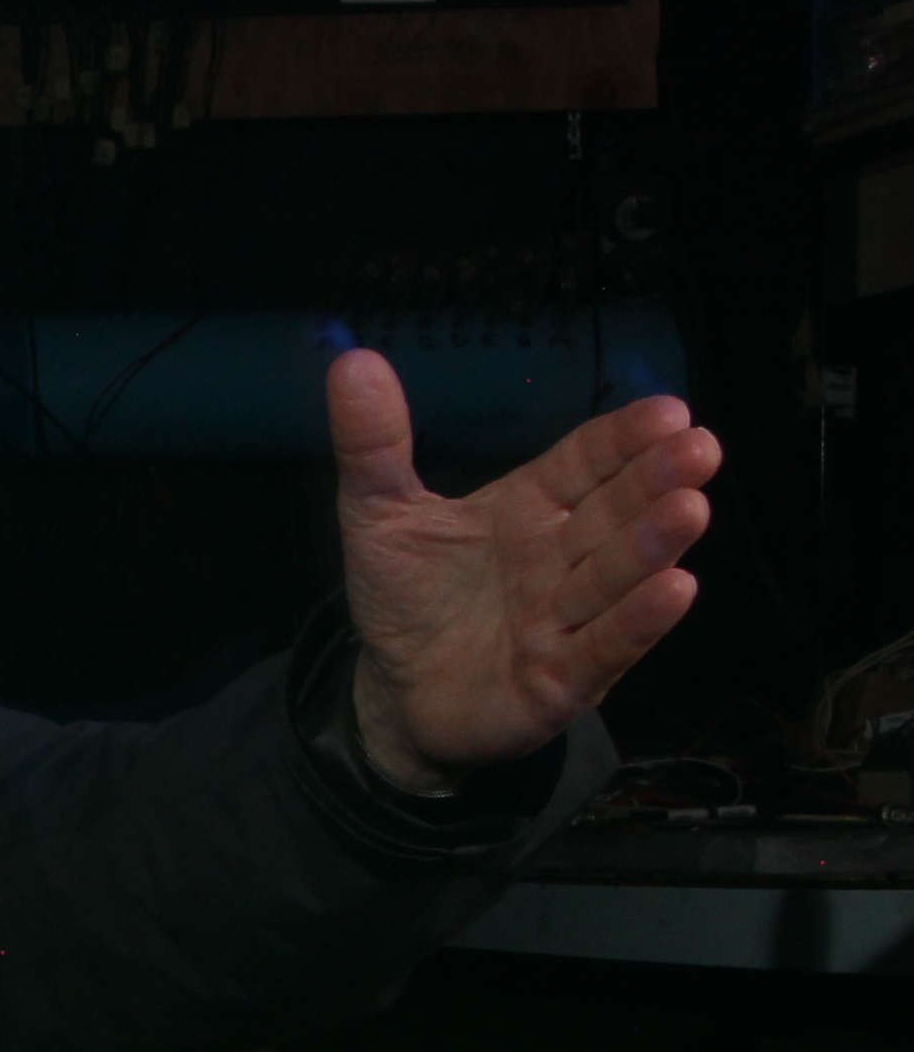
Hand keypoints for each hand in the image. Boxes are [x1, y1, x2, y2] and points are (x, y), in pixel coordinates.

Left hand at [326, 348, 718, 789]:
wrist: (396, 690)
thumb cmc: (408, 596)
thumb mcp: (378, 514)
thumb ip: (373, 445)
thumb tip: (352, 361)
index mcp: (530, 508)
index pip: (585, 463)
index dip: (623, 439)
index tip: (668, 411)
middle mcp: (562, 558)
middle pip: (614, 513)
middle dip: (655, 481)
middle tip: (698, 448)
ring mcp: (570, 619)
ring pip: (616, 576)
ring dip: (653, 545)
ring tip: (689, 508)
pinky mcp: (563, 678)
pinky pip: (605, 647)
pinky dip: (638, 622)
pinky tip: (675, 589)